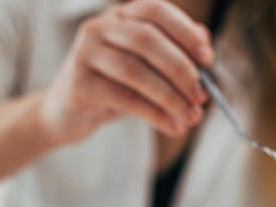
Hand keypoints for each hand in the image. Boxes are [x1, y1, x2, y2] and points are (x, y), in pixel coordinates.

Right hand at [39, 0, 213, 145]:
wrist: (67, 116)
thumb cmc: (113, 89)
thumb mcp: (146, 71)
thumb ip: (174, 56)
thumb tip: (206, 47)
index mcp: (120, 17)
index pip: (156, 11)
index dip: (184, 32)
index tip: (208, 59)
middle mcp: (99, 27)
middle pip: (146, 39)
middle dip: (179, 68)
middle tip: (201, 95)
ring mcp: (84, 53)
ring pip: (135, 70)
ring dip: (169, 96)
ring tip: (191, 116)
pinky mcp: (77, 83)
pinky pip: (123, 98)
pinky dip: (153, 114)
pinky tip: (171, 126)